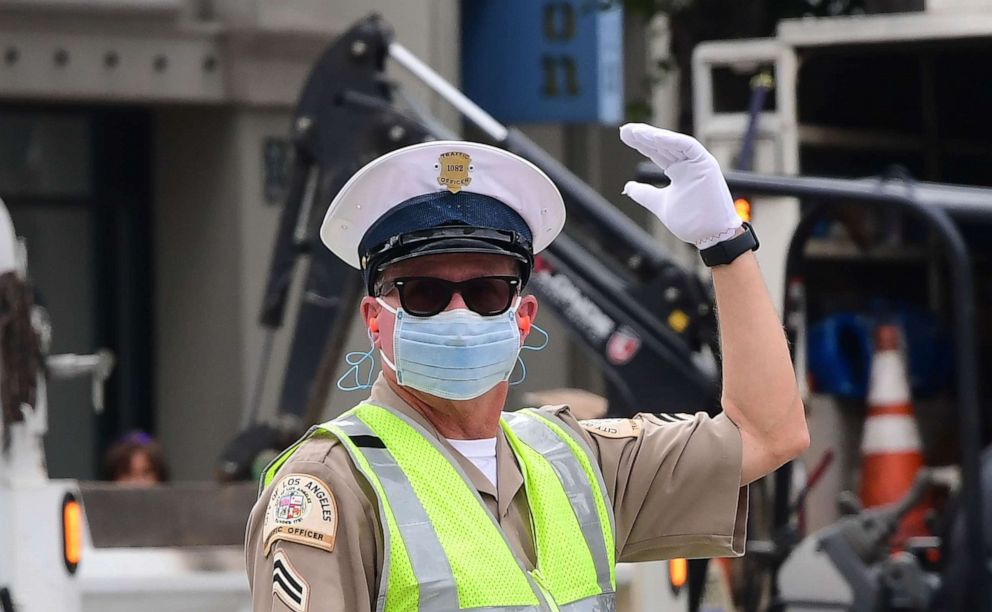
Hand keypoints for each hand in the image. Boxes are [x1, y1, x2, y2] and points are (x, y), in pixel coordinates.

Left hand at [619, 123, 741, 249]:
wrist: (710, 236)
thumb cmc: (691, 222)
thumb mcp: (660, 204)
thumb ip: (645, 194)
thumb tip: (627, 187)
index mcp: (679, 171)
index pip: (657, 153)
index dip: (641, 144)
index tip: (624, 136)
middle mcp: (688, 164)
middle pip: (663, 145)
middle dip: (644, 136)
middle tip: (625, 130)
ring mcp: (698, 163)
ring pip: (673, 143)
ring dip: (654, 136)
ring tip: (635, 131)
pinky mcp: (707, 164)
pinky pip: (688, 146)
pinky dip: (672, 140)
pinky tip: (654, 137)